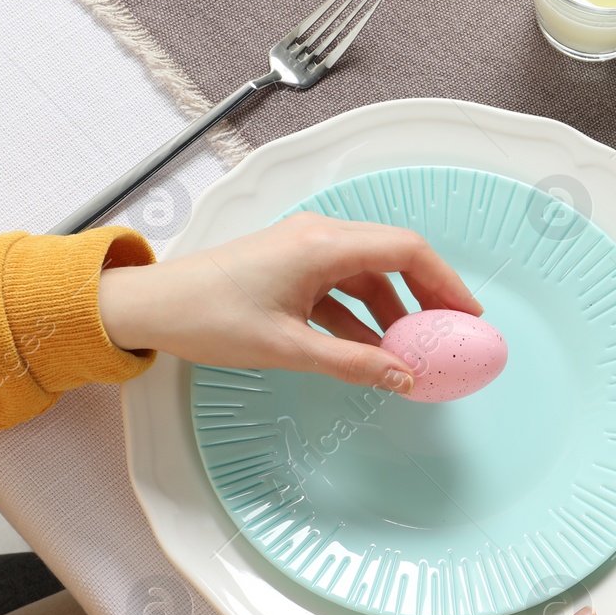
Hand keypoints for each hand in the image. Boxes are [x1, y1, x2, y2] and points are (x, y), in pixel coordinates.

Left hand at [98, 213, 481, 392]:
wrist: (148, 307)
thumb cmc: (208, 317)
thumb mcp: (288, 348)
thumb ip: (354, 363)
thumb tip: (404, 378)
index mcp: (324, 245)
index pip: (408, 251)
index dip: (446, 282)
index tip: (467, 315)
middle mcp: (320, 236)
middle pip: (396, 257)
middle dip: (429, 295)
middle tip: (452, 332)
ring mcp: (306, 248)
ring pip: (371, 274)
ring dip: (395, 310)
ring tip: (413, 350)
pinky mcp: (293, 265)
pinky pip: (345, 285)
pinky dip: (364, 314)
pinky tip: (372, 348)